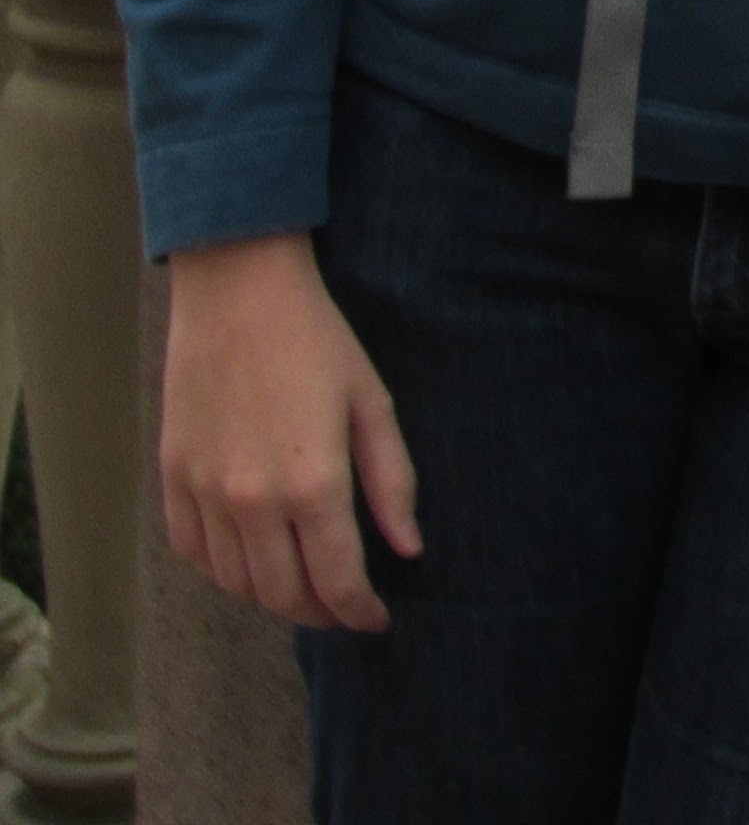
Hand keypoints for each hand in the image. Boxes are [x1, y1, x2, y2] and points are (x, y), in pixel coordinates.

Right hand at [158, 232, 419, 631]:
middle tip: (345, 609)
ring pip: (236, 583)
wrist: (237, 296)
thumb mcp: (373, 404)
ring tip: (305, 589)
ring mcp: (204, 493)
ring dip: (273, 598)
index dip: (360, 612)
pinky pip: (193, 553)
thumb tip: (407, 549)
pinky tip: (251, 560)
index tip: (378, 620)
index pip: (337, 580)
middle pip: (283, 594)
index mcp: (312, 484)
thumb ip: (391, 483)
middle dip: (320, 613)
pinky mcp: (172, 479)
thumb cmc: (318, 343)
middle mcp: (251, 501)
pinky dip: (224, 572)